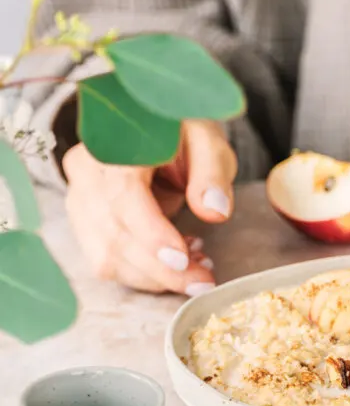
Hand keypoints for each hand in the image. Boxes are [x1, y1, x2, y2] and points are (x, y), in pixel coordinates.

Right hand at [63, 120, 236, 294]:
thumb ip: (211, 173)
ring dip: (153, 276)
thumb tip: (214, 212)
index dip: (151, 234)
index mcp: (114, 143)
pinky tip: (175, 264)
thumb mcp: (207, 140)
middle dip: (161, 269)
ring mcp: (79, 198)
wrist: (152, 125)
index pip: (123, 196)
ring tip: (196, 271)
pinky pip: (106, 260)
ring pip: (106, 256)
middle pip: (113, 234)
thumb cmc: (181, 130)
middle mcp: (86, 171)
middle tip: (204, 281)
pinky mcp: (84, 222)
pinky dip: (143, 272)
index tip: (183, 259)